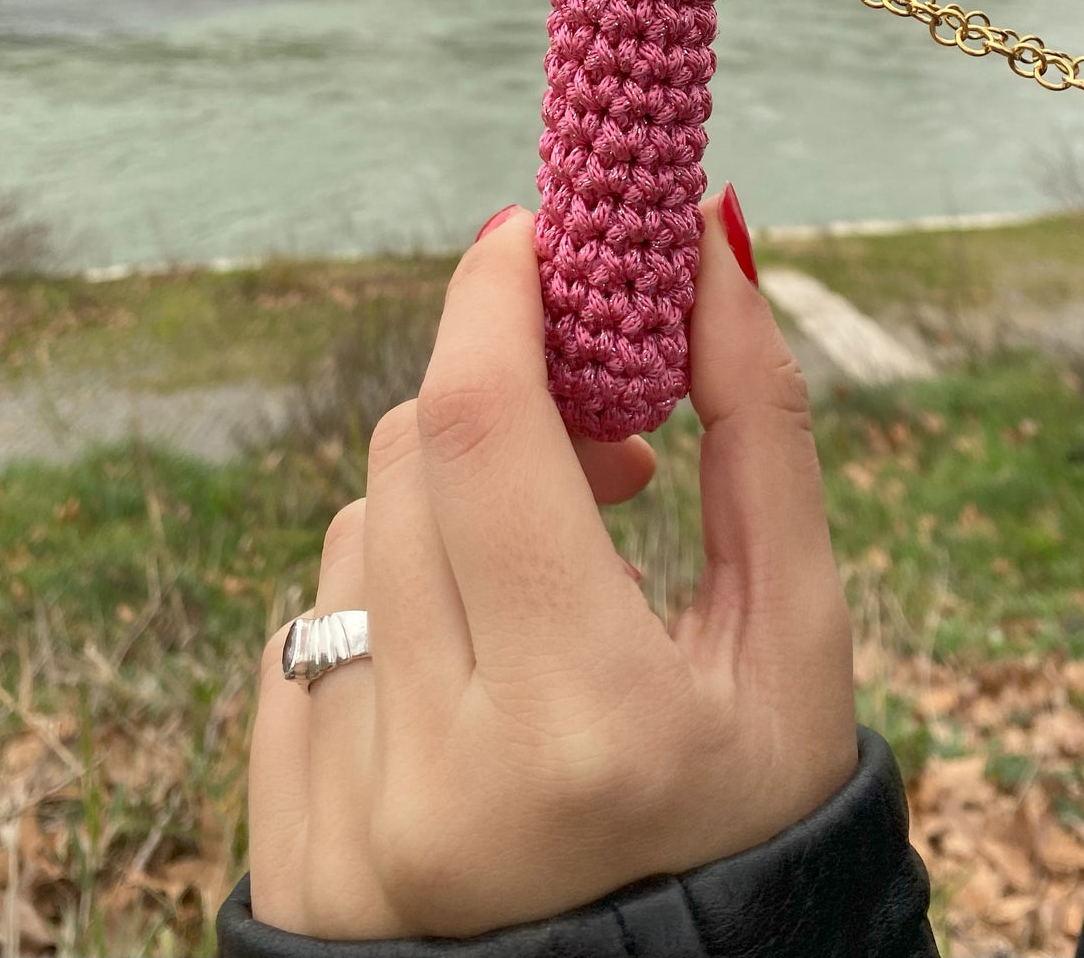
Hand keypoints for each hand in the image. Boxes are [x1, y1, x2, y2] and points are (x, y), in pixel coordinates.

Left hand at [248, 193, 856, 940]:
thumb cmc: (749, 822)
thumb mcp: (796, 642)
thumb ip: (762, 430)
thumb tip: (711, 233)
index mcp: (588, 724)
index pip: (481, 429)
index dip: (493, 297)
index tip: (526, 233)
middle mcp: (441, 780)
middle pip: (406, 461)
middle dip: (495, 401)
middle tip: (600, 435)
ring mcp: (344, 824)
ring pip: (352, 536)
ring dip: (445, 509)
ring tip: (544, 576)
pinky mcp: (287, 849)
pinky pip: (302, 633)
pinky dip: (389, 603)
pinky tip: (470, 667)